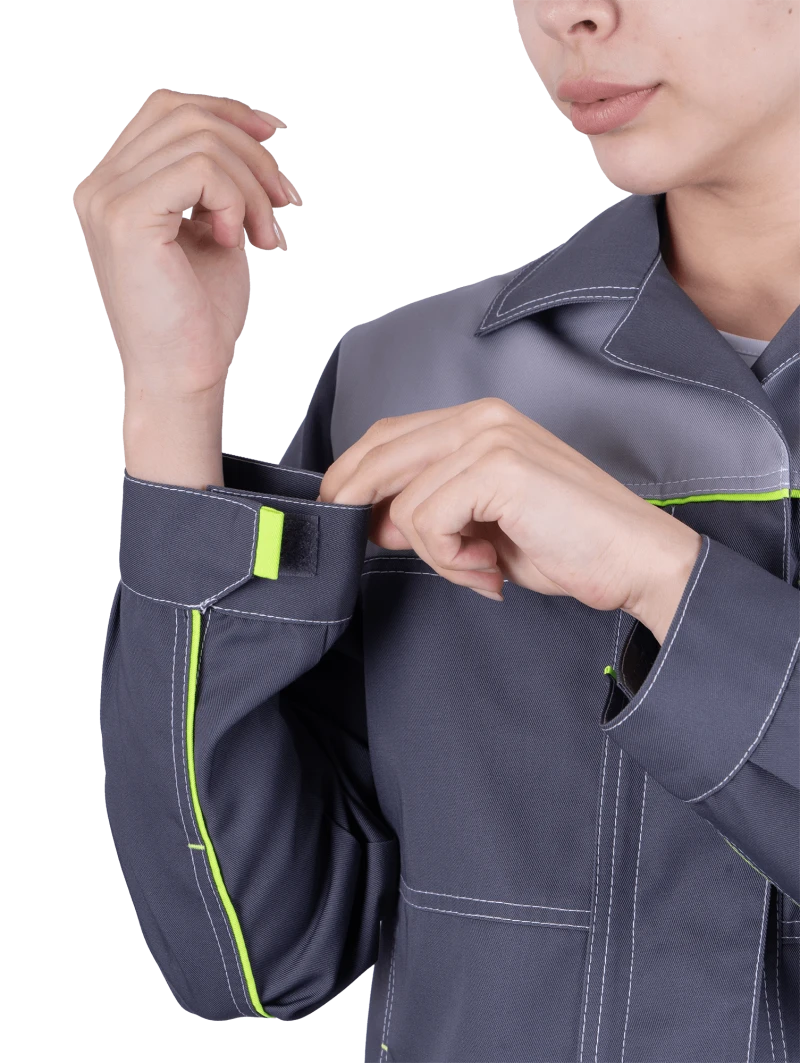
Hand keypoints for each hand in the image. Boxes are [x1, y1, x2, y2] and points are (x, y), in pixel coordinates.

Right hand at [73, 88, 299, 398]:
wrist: (182, 377)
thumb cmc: (197, 317)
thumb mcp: (212, 231)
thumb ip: (218, 182)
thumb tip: (258, 129)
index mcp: (115, 184)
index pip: (167, 109)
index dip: (226, 111)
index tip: (273, 137)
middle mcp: (100, 185)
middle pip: (185, 115)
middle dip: (252, 153)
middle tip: (284, 203)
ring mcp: (108, 199)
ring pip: (201, 141)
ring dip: (253, 186)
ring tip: (265, 235)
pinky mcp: (127, 219)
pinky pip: (202, 170)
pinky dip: (236, 201)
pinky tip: (237, 241)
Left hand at [318, 398, 701, 615]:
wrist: (635, 559)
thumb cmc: (568, 544)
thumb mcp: (483, 525)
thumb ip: (432, 512)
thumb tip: (375, 521)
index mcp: (480, 421)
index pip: (389, 435)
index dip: (353, 474)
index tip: (339, 513)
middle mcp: (481, 418)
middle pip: (381, 452)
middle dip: (356, 503)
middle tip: (362, 541)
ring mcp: (490, 438)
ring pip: (406, 503)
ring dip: (433, 553)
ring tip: (478, 569)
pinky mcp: (497, 467)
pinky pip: (428, 522)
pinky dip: (450, 559)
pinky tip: (488, 568)